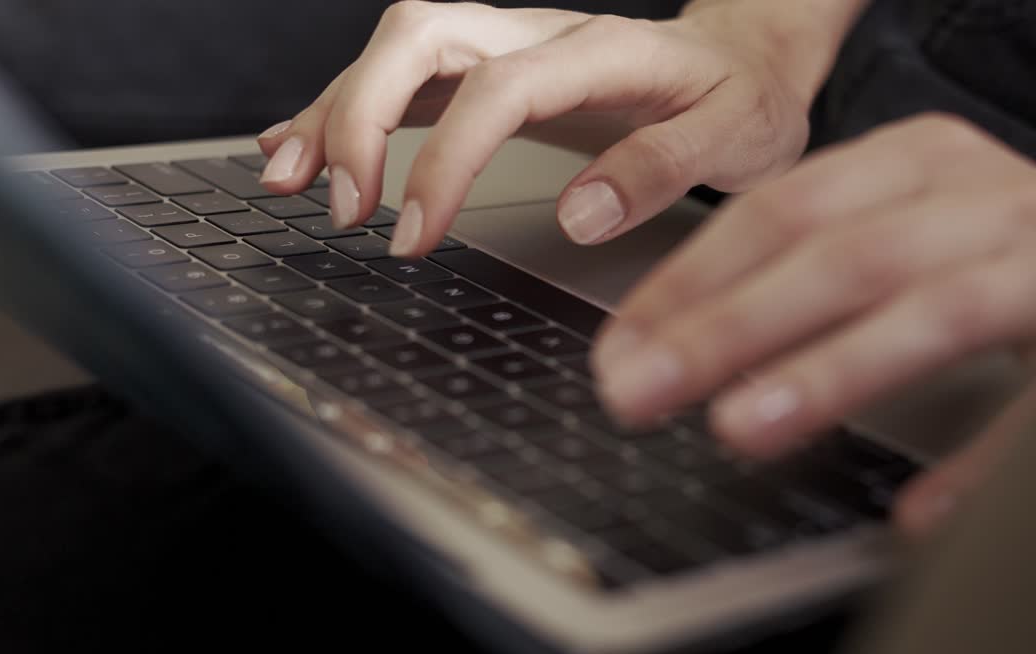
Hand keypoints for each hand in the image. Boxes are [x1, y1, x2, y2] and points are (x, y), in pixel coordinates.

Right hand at [254, 0, 861, 254]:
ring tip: (287, 178)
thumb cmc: (743, 102)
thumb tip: (582, 214)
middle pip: (420, 37)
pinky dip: (349, 111)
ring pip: (398, 51)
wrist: (748, 62)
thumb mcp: (738, 139)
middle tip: (343, 209)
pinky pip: (405, 78)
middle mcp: (541, 37)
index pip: (496, 87)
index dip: (444, 158)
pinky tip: (306, 144)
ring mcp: (509, 49)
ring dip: (335, 111)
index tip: (414, 234)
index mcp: (600, 52)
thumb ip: (665, 170)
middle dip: (361, 116)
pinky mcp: (491, 72)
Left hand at [590, 113, 1035, 530]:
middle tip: (639, 390)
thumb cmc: (998, 234)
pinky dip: (985, 461)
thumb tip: (679, 337)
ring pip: (933, 314)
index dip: (692, 279)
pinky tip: (919, 516)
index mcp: (913, 163)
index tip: (622, 344)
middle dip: (728, 326)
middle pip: (839, 258)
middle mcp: (976, 203)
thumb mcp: (903, 213)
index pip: (780, 212)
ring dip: (831, 374)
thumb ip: (811, 263)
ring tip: (741, 429)